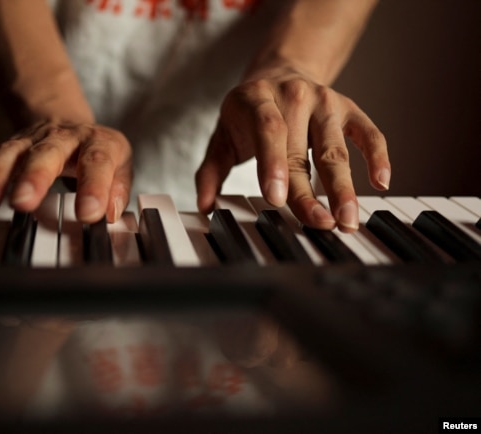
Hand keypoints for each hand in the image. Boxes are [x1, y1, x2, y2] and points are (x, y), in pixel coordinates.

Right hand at [0, 121, 132, 222]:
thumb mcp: (120, 166)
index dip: (94, 186)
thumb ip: (117, 189)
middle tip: (23, 202)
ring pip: (10, 152)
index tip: (88, 214)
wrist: (71, 125)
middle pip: (47, 152)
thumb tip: (111, 212)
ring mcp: (30, 141)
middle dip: (34, 176)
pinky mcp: (6, 147)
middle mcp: (62, 138)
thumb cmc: (98, 154)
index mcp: (97, 142)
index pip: (98, 161)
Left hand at [196, 65, 389, 232]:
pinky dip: (377, 156)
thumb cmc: (248, 114)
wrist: (277, 74)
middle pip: (302, 151)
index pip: (268, 131)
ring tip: (348, 219)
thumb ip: (210, 171)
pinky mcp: (349, 108)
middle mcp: (294, 96)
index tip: (277, 199)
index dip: (273, 165)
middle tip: (318, 224)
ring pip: (336, 149)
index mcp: (257, 100)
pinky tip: (381, 182)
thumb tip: (205, 206)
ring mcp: (325, 102)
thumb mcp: (222, 136)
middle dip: (310, 192)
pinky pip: (368, 132)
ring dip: (344, 187)